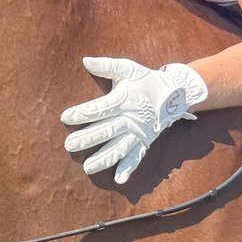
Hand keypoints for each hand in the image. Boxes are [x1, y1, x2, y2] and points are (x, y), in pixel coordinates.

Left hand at [61, 57, 208, 184]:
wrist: (176, 93)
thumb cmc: (147, 80)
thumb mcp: (128, 69)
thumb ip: (106, 66)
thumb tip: (85, 60)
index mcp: (124, 100)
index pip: (100, 108)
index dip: (83, 113)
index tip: (65, 118)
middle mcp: (131, 119)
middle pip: (106, 130)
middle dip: (87, 139)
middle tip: (69, 146)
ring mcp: (138, 133)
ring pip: (119, 148)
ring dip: (104, 158)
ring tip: (87, 167)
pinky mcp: (145, 141)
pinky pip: (137, 157)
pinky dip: (128, 169)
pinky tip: (119, 180)